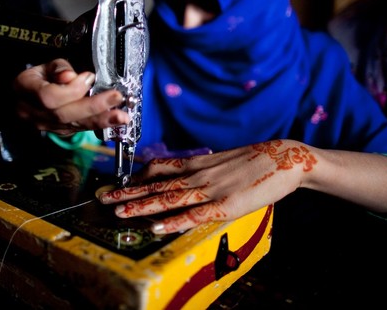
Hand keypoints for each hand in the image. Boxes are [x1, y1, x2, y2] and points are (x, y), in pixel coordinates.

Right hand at [13, 58, 128, 135]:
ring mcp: (45, 125)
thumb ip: (59, 68)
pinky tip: (113, 120)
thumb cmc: (36, 77)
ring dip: (101, 120)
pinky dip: (97, 123)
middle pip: (64, 114)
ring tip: (121, 116)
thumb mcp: (44, 64)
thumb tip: (72, 77)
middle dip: (93, 107)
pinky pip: (79, 128)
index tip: (89, 77)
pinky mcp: (59, 131)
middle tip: (116, 98)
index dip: (71, 89)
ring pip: (74, 125)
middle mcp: (32, 112)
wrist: (23, 95)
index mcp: (25, 90)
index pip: (49, 96)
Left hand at [98, 140, 315, 233]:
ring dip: (140, 206)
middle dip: (127, 192)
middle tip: (103, 198)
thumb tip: (184, 174)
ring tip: (118, 212)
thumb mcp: (221, 160)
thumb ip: (201, 168)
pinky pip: (194, 215)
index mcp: (196, 164)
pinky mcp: (224, 205)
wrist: (283, 158)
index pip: (158, 169)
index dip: (135, 177)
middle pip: (155, 184)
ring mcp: (209, 190)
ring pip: (168, 198)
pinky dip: (173, 222)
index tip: (117, 183)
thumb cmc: (254, 161)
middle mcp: (197, 175)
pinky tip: (156, 227)